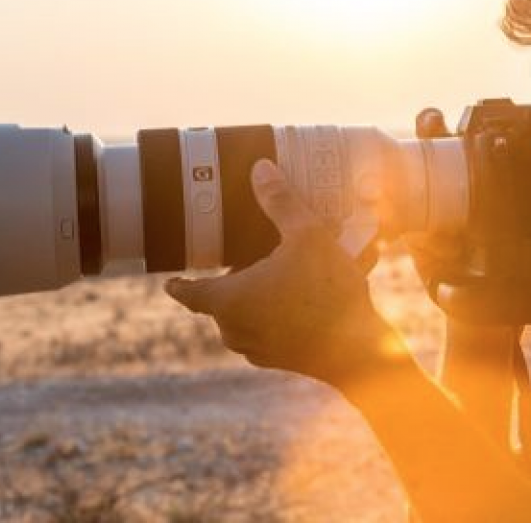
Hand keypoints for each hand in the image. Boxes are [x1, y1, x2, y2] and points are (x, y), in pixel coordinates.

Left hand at [166, 159, 403, 386]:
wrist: (360, 351)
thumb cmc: (328, 293)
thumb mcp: (306, 236)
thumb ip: (281, 202)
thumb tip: (260, 169)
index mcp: (229, 300)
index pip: (189, 293)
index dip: (179, 284)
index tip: (171, 281)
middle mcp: (235, 330)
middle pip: (224, 298)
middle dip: (239, 278)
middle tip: (254, 257)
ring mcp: (258, 349)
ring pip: (249, 315)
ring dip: (263, 296)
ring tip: (293, 272)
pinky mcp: (282, 360)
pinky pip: (272, 330)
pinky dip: (284, 313)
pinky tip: (312, 296)